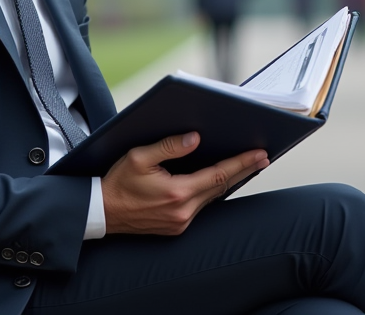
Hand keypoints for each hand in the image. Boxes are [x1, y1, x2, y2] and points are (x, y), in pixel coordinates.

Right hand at [101, 132, 268, 235]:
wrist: (101, 213)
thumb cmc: (117, 182)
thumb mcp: (138, 157)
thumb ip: (169, 146)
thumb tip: (196, 138)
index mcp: (177, 192)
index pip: (219, 174)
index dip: (242, 163)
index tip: (260, 154)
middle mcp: (183, 211)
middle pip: (222, 186)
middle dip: (243, 170)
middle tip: (262, 157)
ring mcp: (181, 222)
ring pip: (212, 197)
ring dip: (229, 180)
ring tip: (245, 165)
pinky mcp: (176, 227)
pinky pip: (201, 205)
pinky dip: (212, 191)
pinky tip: (218, 180)